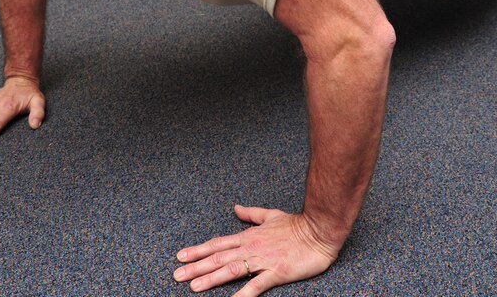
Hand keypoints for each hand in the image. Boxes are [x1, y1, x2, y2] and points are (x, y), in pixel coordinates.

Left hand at [173, 205, 338, 295]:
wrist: (320, 230)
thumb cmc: (297, 225)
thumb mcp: (270, 215)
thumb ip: (251, 214)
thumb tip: (236, 208)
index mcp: (248, 236)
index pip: (218, 244)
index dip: (198, 250)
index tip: (181, 256)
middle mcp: (251, 247)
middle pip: (218, 258)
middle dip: (196, 267)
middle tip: (176, 275)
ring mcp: (263, 260)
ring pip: (231, 270)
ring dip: (210, 278)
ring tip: (194, 286)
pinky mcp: (276, 271)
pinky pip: (256, 284)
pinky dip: (243, 293)